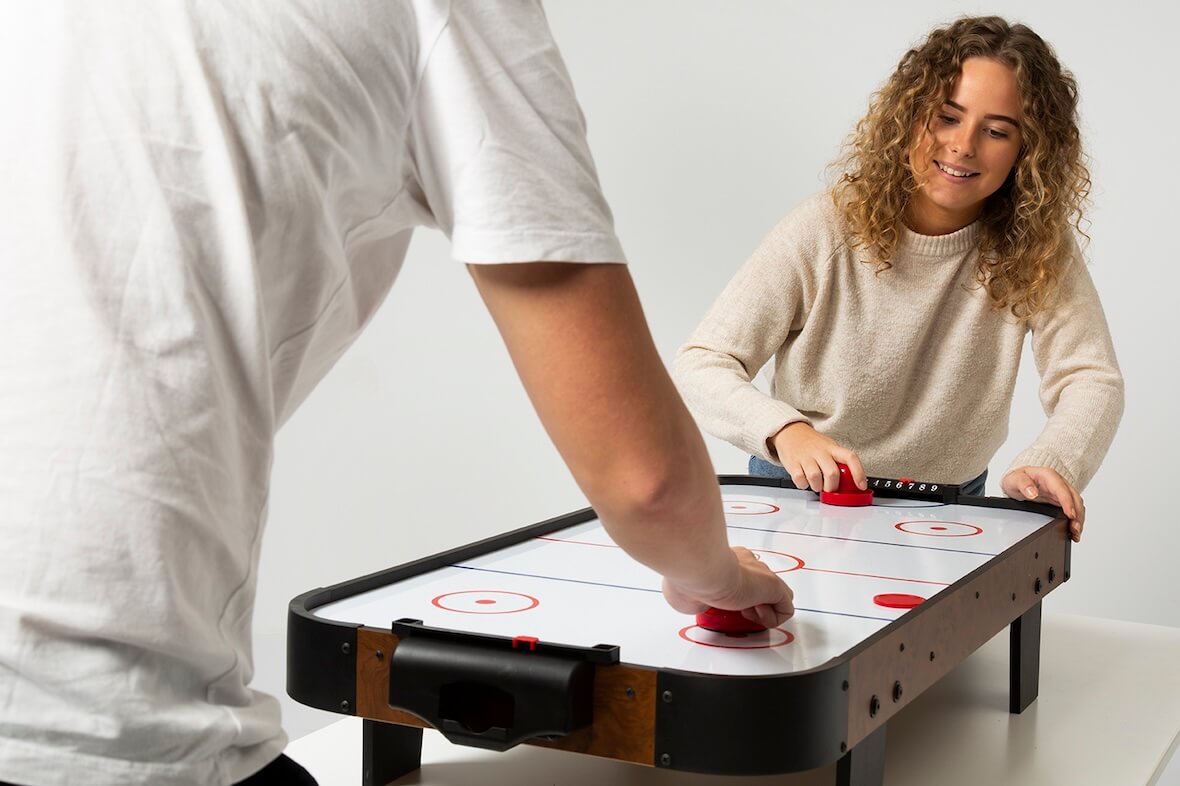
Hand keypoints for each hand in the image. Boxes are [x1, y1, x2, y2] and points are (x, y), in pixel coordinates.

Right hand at [661, 547, 794, 628]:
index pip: (742, 574)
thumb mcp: (686, 590)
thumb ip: (693, 595)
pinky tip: (755, 614)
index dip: (735, 595)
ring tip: (745, 613)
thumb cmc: (690, 576)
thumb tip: (692, 600)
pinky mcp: (774, 586)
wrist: (702, 570)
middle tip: (736, 610)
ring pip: (775, 595)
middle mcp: (746, 562)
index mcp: (727, 559)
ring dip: (762, 611)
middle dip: (750, 602)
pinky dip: (772, 618)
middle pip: (760, 584)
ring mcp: (761, 574)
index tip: (723, 603)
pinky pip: (786, 608)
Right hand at [769, 422, 866, 492]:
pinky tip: (805, 480)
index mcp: (832, 448)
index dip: (858, 473)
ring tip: (816, 484)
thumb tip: (851, 482)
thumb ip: (838, 462)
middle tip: (830, 488)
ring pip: (815, 478)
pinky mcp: (793, 463)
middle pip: (832, 473)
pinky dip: (803, 485)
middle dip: (832, 486)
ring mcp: (806, 457)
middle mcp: (820, 452)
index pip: (850, 458)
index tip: (861, 485)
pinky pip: (800, 480)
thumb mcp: (829, 447)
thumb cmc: (812, 443)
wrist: (790, 432)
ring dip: (817, 486)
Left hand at [1001, 466, 1084, 541]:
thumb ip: (1022, 484)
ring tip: (1075, 533)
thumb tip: (1033, 492)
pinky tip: (1074, 530)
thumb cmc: (1017, 479)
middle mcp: (1059, 483)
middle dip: (1077, 514)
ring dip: (1079, 519)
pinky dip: (1076, 520)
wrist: (1017, 481)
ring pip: (1077, 505)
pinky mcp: (1062, 501)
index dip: (1068, 502)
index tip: (1070, 515)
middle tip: (1075, 529)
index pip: (1062, 489)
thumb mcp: (1014, 479)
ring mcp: (1062, 492)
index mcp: (1048, 476)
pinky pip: (1074, 509)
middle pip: (1074, 498)